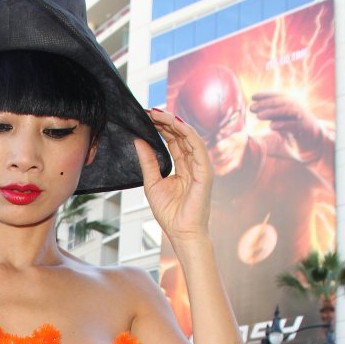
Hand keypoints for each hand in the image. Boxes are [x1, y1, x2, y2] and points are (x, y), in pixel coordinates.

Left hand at [135, 110, 213, 246]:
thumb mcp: (152, 183)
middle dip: (165, 121)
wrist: (181, 233)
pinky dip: (187, 133)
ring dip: (174, 123)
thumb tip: (138, 141)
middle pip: (181, 135)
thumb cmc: (170, 213)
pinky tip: (175, 124)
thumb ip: (148, 162)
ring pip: (190, 137)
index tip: (146, 117)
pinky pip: (198, 147)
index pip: (173, 140)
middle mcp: (194, 163)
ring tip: (158, 114)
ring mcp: (201, 166)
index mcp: (183, 166)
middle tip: (149, 111)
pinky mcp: (206, 172)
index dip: (161, 127)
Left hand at [249, 92, 324, 160]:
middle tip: (252, 108)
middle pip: (280, 102)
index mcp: (290, 106)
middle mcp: (296, 109)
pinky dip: (283, 124)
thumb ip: (266, 126)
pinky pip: (293, 124)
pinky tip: (272, 126)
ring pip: (286, 111)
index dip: (266, 95)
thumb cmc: (292, 137)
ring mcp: (301, 118)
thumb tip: (249, 123)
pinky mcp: (304, 129)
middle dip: (265, 103)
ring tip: (258, 116)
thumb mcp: (277, 130)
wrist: (311, 147)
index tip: (252, 96)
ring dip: (272, 112)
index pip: (278, 96)